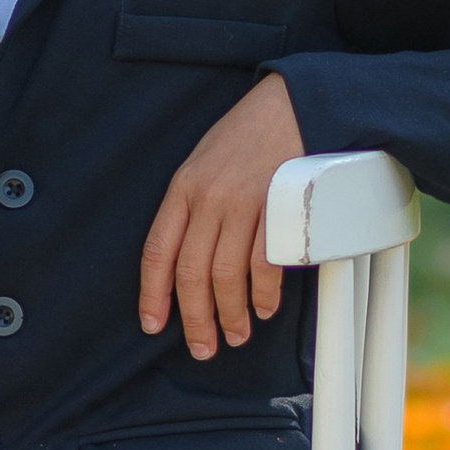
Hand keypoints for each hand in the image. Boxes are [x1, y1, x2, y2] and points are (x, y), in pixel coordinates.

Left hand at [138, 74, 303, 359]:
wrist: (296, 102)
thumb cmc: (249, 135)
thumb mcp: (204, 162)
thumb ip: (192, 206)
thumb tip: (184, 258)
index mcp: (182, 188)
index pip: (157, 252)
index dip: (153, 294)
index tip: (152, 325)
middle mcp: (208, 198)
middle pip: (192, 272)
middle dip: (195, 318)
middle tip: (203, 347)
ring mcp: (244, 203)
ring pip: (227, 275)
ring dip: (231, 313)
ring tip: (235, 335)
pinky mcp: (278, 208)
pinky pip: (265, 263)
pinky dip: (263, 293)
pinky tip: (263, 308)